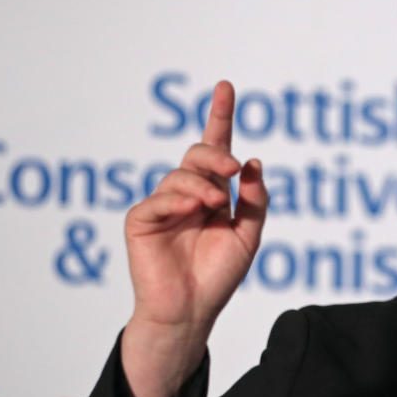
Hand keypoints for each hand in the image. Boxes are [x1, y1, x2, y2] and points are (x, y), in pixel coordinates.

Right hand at [120, 81, 267, 396]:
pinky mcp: (141, 221)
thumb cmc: (219, 276)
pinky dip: (179, 200)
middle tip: (235, 168)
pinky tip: (196, 209)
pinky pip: (158, 199)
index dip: (220, 117)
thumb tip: (254, 161)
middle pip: (198, 155)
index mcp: (213, 193)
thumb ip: (254, 200)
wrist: (192, 310)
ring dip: (203, 184)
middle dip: (217, 153)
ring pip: (180, 175)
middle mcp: (187, 194)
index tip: (226, 86)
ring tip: (216, 204)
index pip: (216, 148)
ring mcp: (163, 206)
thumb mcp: (248, 235)